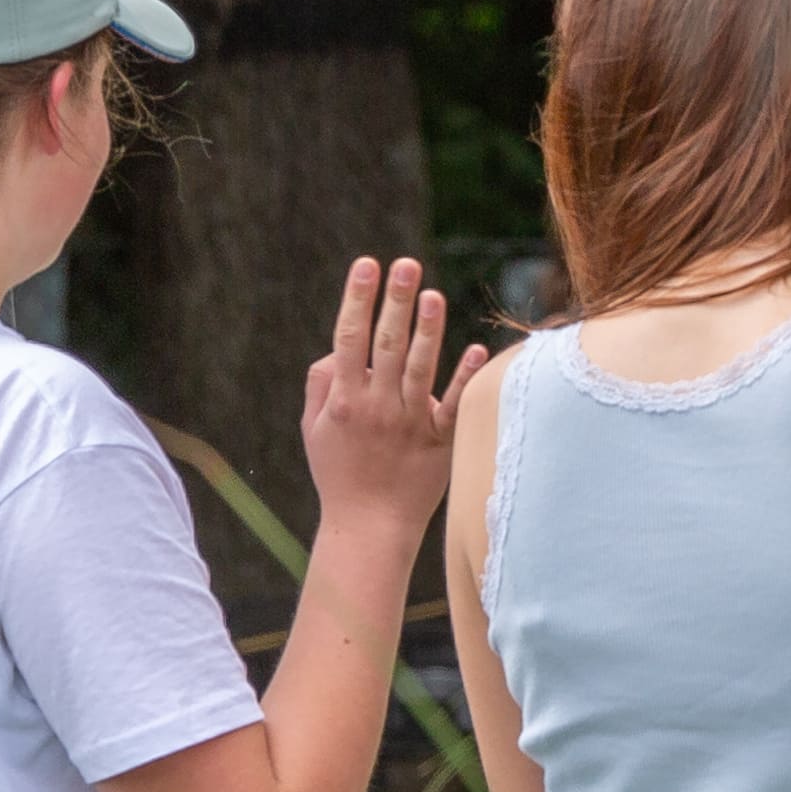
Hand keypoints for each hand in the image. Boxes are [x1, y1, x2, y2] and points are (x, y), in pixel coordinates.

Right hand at [297, 257, 469, 537]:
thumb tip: (336, 349)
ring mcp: (408, 423)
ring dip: (426, 329)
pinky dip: (464, 377)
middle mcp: (375, 407)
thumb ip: (320, 385)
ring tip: (432, 294)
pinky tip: (476, 349)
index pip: (350, 338)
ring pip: (418, 368)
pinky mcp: (438, 442)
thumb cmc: (339, 474)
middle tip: (405, 264)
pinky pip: (453, 405)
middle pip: (385, 344)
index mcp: (343, 401)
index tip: (367, 264)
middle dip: (394, 301)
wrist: (369, 528)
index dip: (357, 299)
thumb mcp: (314, 430)